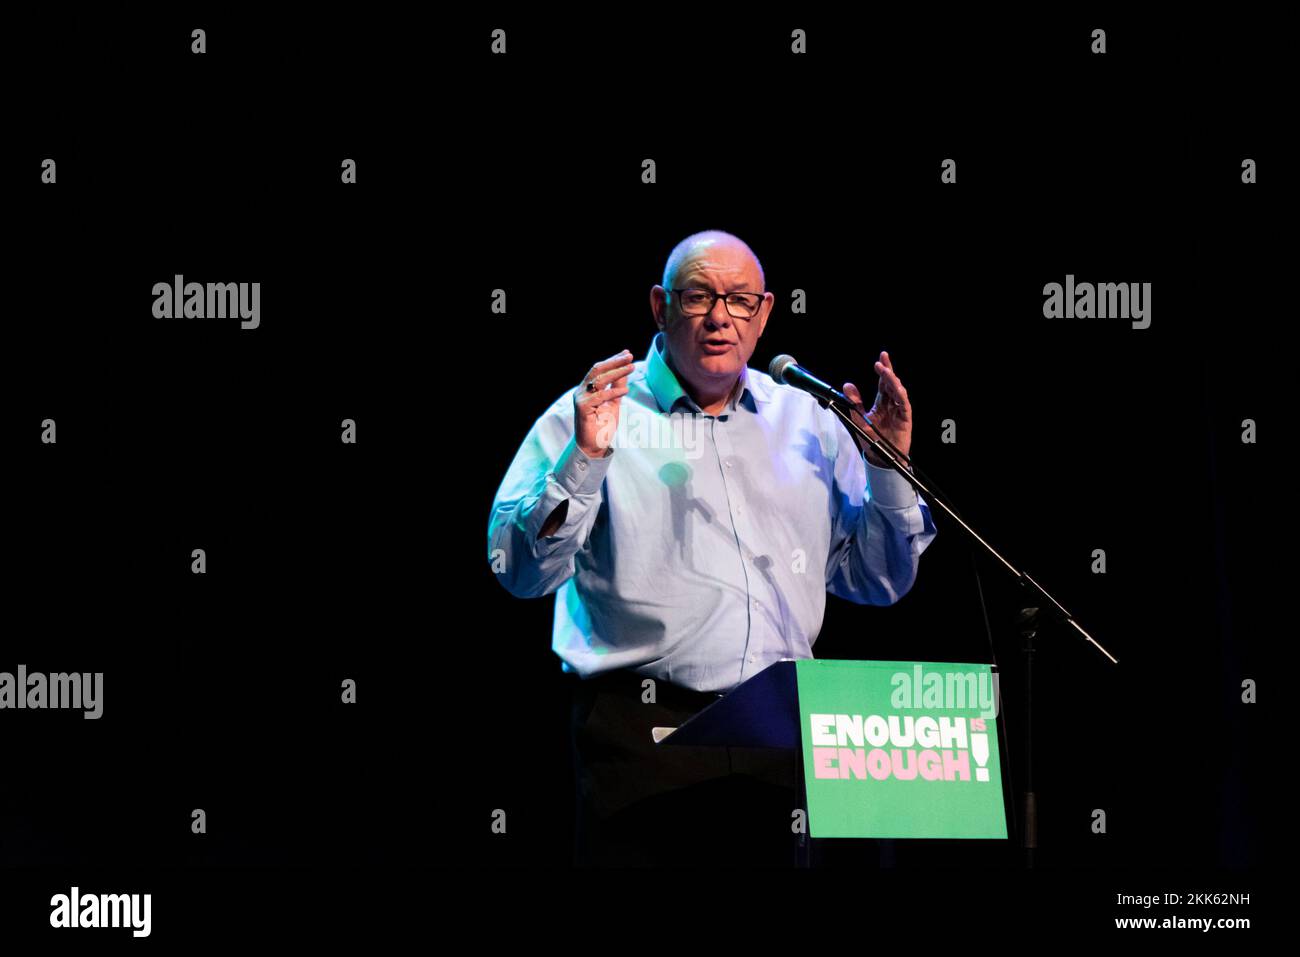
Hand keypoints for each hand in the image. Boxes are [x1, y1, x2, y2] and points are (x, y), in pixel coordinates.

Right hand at [574, 349, 633, 457]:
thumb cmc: (603, 424)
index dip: (613, 360)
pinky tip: (626, 390)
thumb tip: (626, 368)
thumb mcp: (614, 402)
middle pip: (598, 370)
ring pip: (599, 380)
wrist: (594, 445)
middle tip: (629, 357)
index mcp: (588, 388)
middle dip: (615, 362)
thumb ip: (618, 386)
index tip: (627, 353)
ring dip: (617, 372)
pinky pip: (600, 396)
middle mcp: (582, 391)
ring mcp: (581, 398)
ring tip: (631, 368)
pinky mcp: (582, 408)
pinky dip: (614, 392)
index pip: (600, 368)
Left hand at [843, 350, 911, 467]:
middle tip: (882, 359)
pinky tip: (897, 388)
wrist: (880, 457)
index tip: (879, 360)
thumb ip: (855, 402)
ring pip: (898, 391)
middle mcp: (892, 405)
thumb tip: (847, 385)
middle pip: (892, 384)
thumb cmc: (872, 439)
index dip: (882, 371)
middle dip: (888, 371)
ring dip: (892, 381)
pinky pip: (904, 405)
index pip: (883, 383)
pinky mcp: (905, 419)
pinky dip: (901, 396)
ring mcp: (899, 411)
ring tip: (886, 372)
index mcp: (882, 403)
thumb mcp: (859, 418)